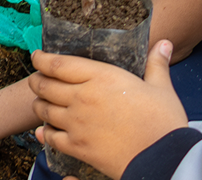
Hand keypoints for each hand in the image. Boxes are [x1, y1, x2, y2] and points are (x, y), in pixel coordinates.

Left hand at [30, 40, 187, 179]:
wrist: (163, 158)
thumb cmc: (164, 121)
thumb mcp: (162, 88)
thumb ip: (156, 65)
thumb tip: (164, 44)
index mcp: (101, 78)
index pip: (59, 64)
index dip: (42, 59)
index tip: (37, 56)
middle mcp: (83, 98)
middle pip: (45, 86)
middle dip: (36, 80)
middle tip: (37, 78)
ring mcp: (77, 123)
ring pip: (44, 110)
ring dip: (39, 104)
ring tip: (42, 101)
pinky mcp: (78, 146)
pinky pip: (51, 137)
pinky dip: (45, 133)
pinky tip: (45, 131)